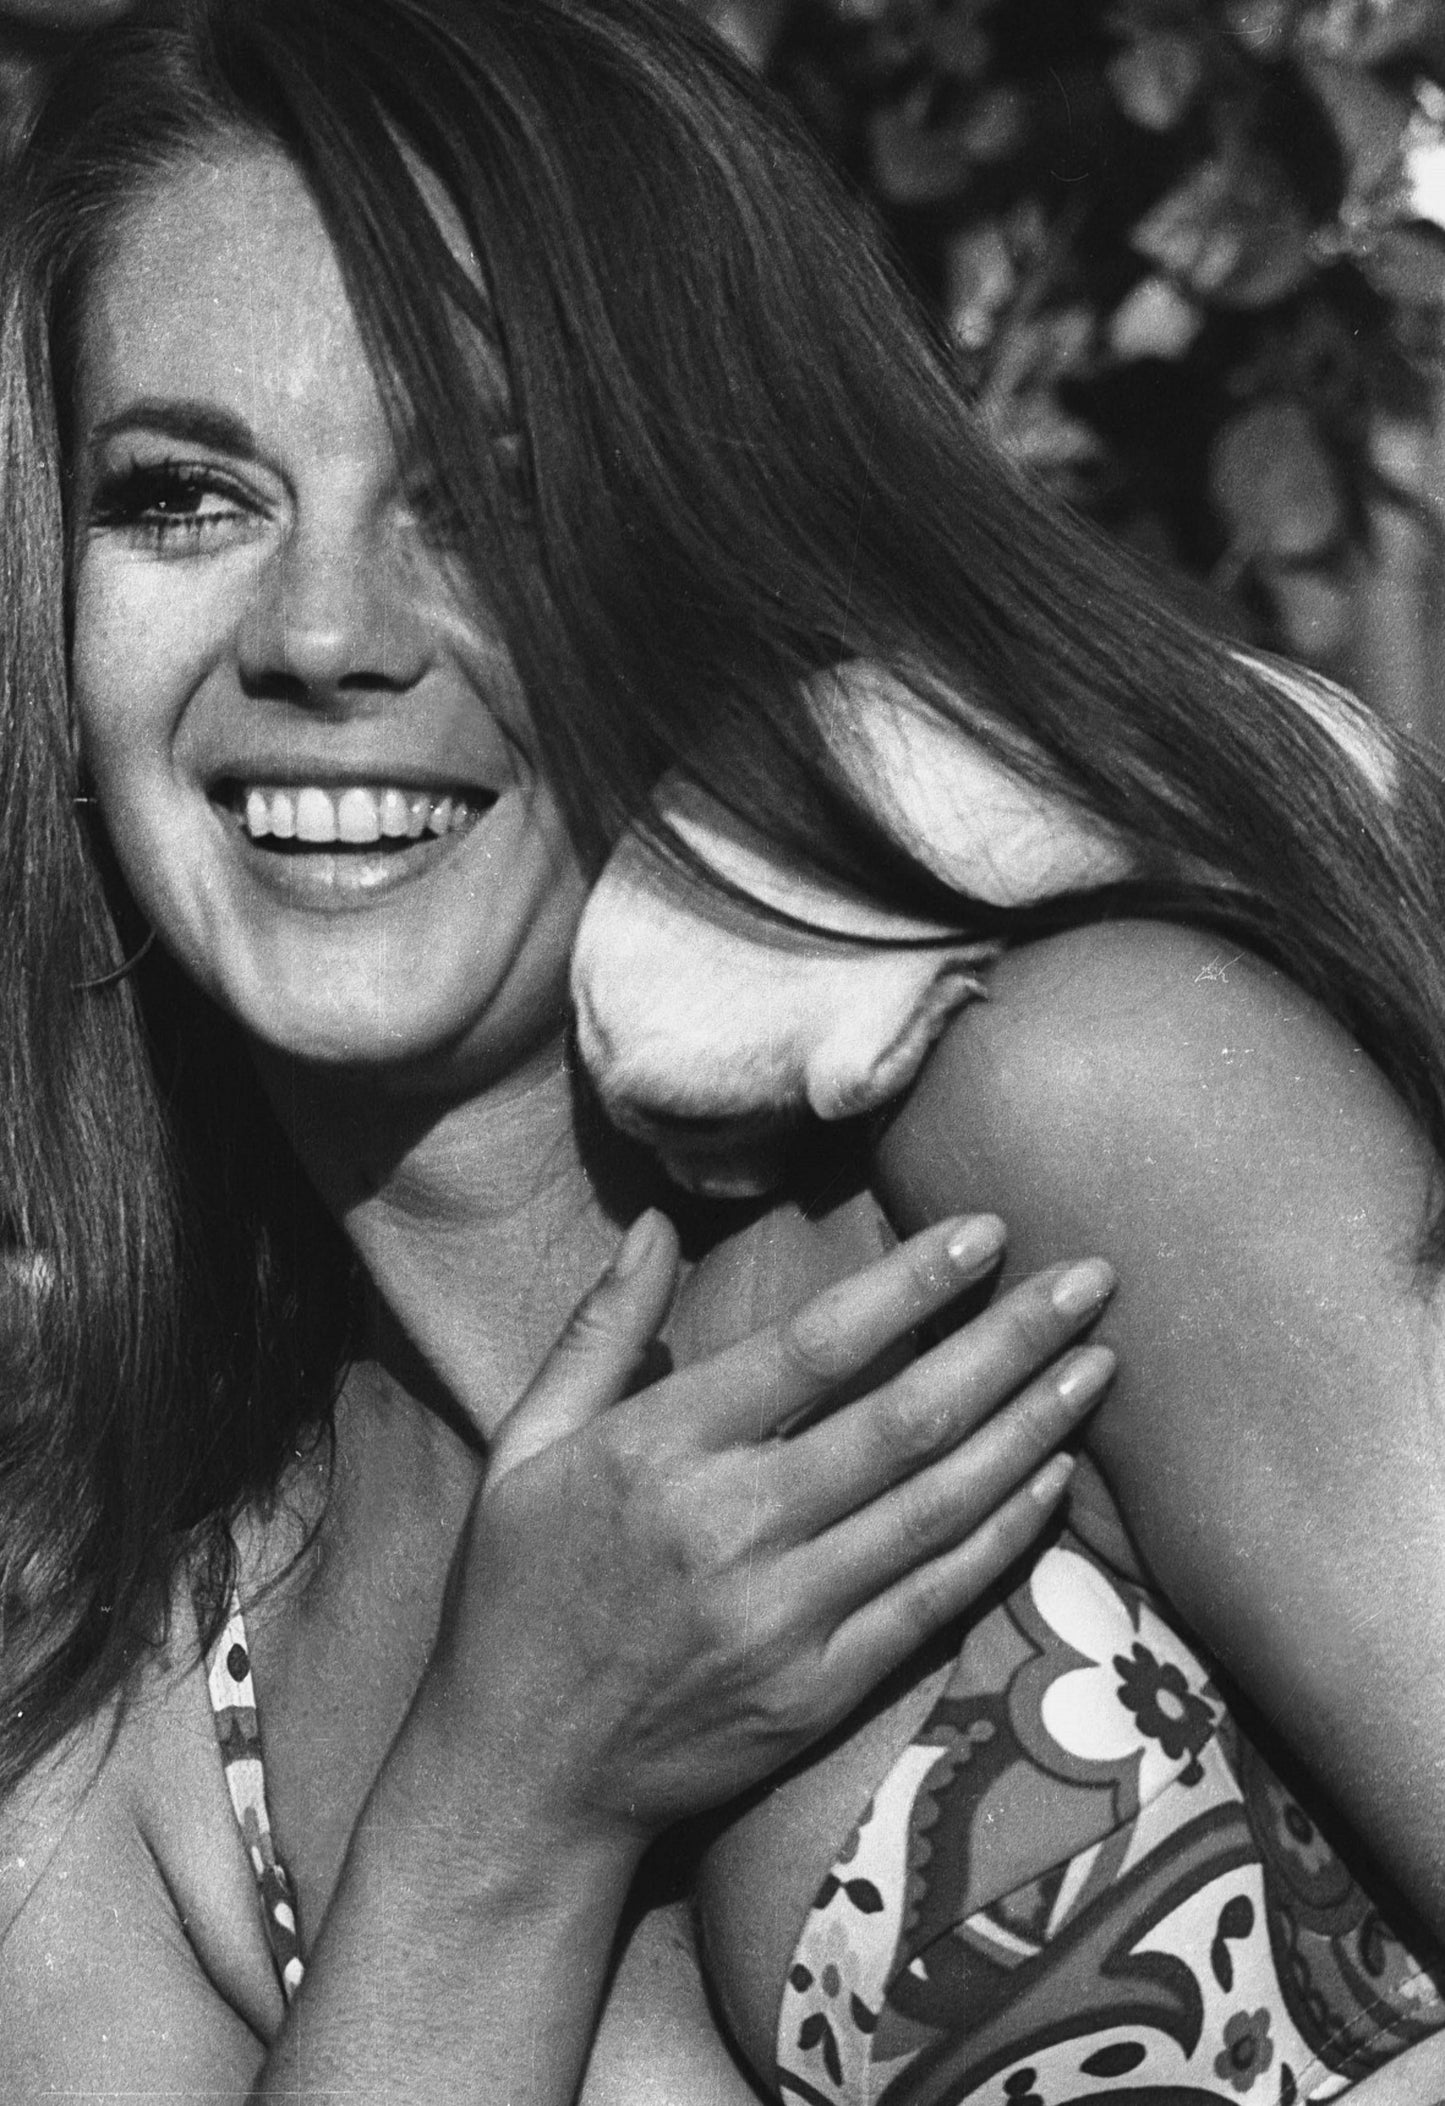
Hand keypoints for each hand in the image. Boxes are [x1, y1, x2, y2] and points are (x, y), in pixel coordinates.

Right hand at [413, 1212, 1114, 1849]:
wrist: (524, 1775)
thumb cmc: (519, 1591)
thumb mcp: (523, 1445)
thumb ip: (598, 1333)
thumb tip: (657, 1226)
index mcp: (658, 1451)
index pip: (812, 1347)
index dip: (910, 1283)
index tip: (986, 1232)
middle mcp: (732, 1528)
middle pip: (905, 1417)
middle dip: (1011, 1340)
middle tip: (1093, 1279)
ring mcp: (785, 1618)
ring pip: (939, 1505)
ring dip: (1032, 1427)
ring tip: (1101, 1362)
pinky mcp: (821, 1689)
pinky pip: (935, 1598)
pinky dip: (1005, 1533)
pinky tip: (1056, 1474)